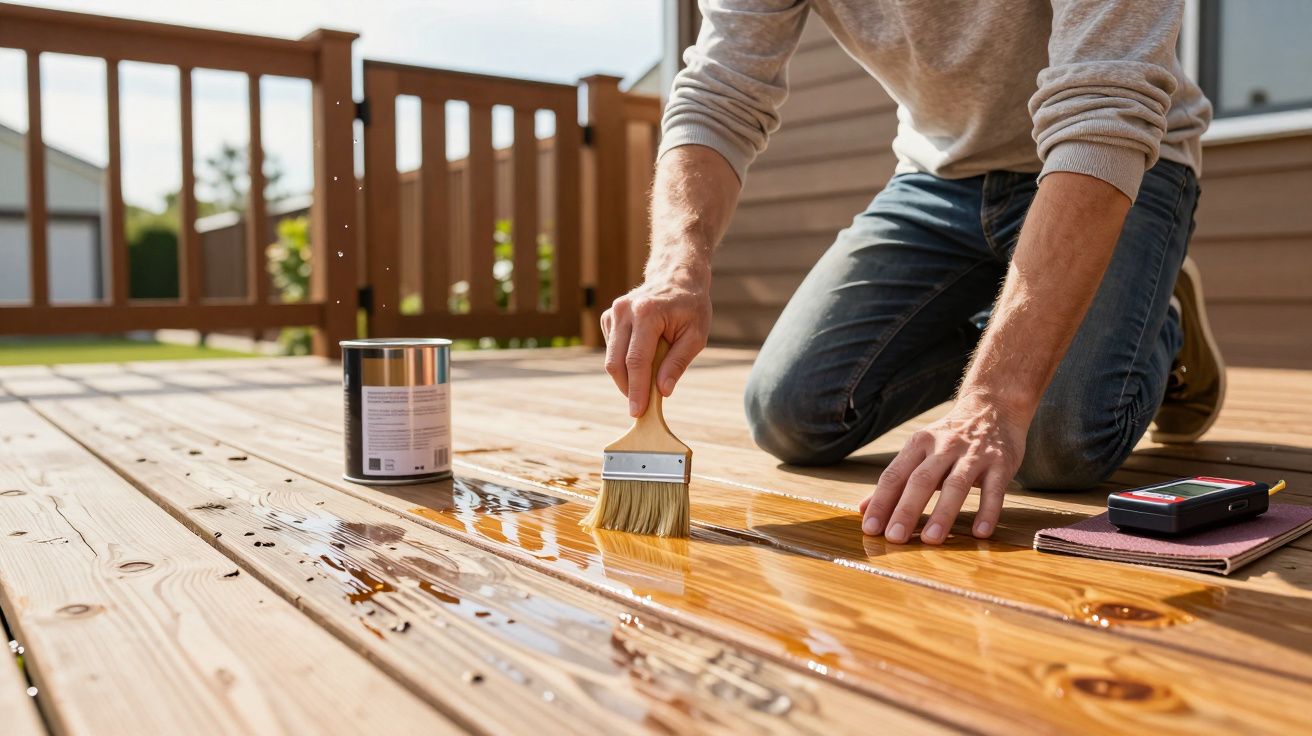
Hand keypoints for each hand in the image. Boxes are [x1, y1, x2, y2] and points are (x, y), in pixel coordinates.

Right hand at [601, 269, 711, 416]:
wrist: (676, 276)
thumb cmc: (690, 307)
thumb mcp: (696, 335)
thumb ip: (678, 363)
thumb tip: (663, 391)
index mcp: (647, 313)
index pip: (636, 360)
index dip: (636, 390)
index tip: (637, 412)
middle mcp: (624, 311)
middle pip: (616, 362)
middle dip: (627, 388)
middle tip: (641, 406)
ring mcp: (613, 313)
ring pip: (611, 358)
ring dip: (627, 376)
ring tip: (650, 376)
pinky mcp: (609, 317)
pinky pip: (612, 350)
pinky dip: (625, 362)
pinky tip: (643, 356)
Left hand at [859, 393, 1025, 543]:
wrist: (993, 408)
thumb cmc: (949, 440)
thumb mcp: (919, 452)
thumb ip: (894, 482)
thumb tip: (862, 509)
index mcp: (919, 444)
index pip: (894, 475)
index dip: (881, 502)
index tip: (870, 528)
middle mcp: (944, 447)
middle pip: (921, 480)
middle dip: (906, 510)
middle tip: (894, 538)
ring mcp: (974, 454)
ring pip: (956, 485)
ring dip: (943, 514)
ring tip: (931, 540)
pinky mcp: (1000, 463)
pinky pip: (994, 490)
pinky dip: (988, 511)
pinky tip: (980, 533)